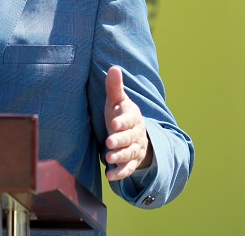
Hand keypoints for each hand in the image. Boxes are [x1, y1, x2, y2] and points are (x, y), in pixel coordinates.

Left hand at [104, 65, 152, 180]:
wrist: (135, 133)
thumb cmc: (120, 114)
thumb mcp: (117, 101)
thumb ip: (114, 87)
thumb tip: (114, 67)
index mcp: (132, 117)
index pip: (129, 119)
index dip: (122, 121)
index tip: (113, 123)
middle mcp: (136, 133)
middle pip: (129, 137)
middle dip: (120, 140)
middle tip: (109, 142)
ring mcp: (135, 148)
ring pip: (129, 153)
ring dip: (119, 156)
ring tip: (108, 158)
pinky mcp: (132, 160)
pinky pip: (128, 168)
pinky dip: (120, 173)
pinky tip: (110, 176)